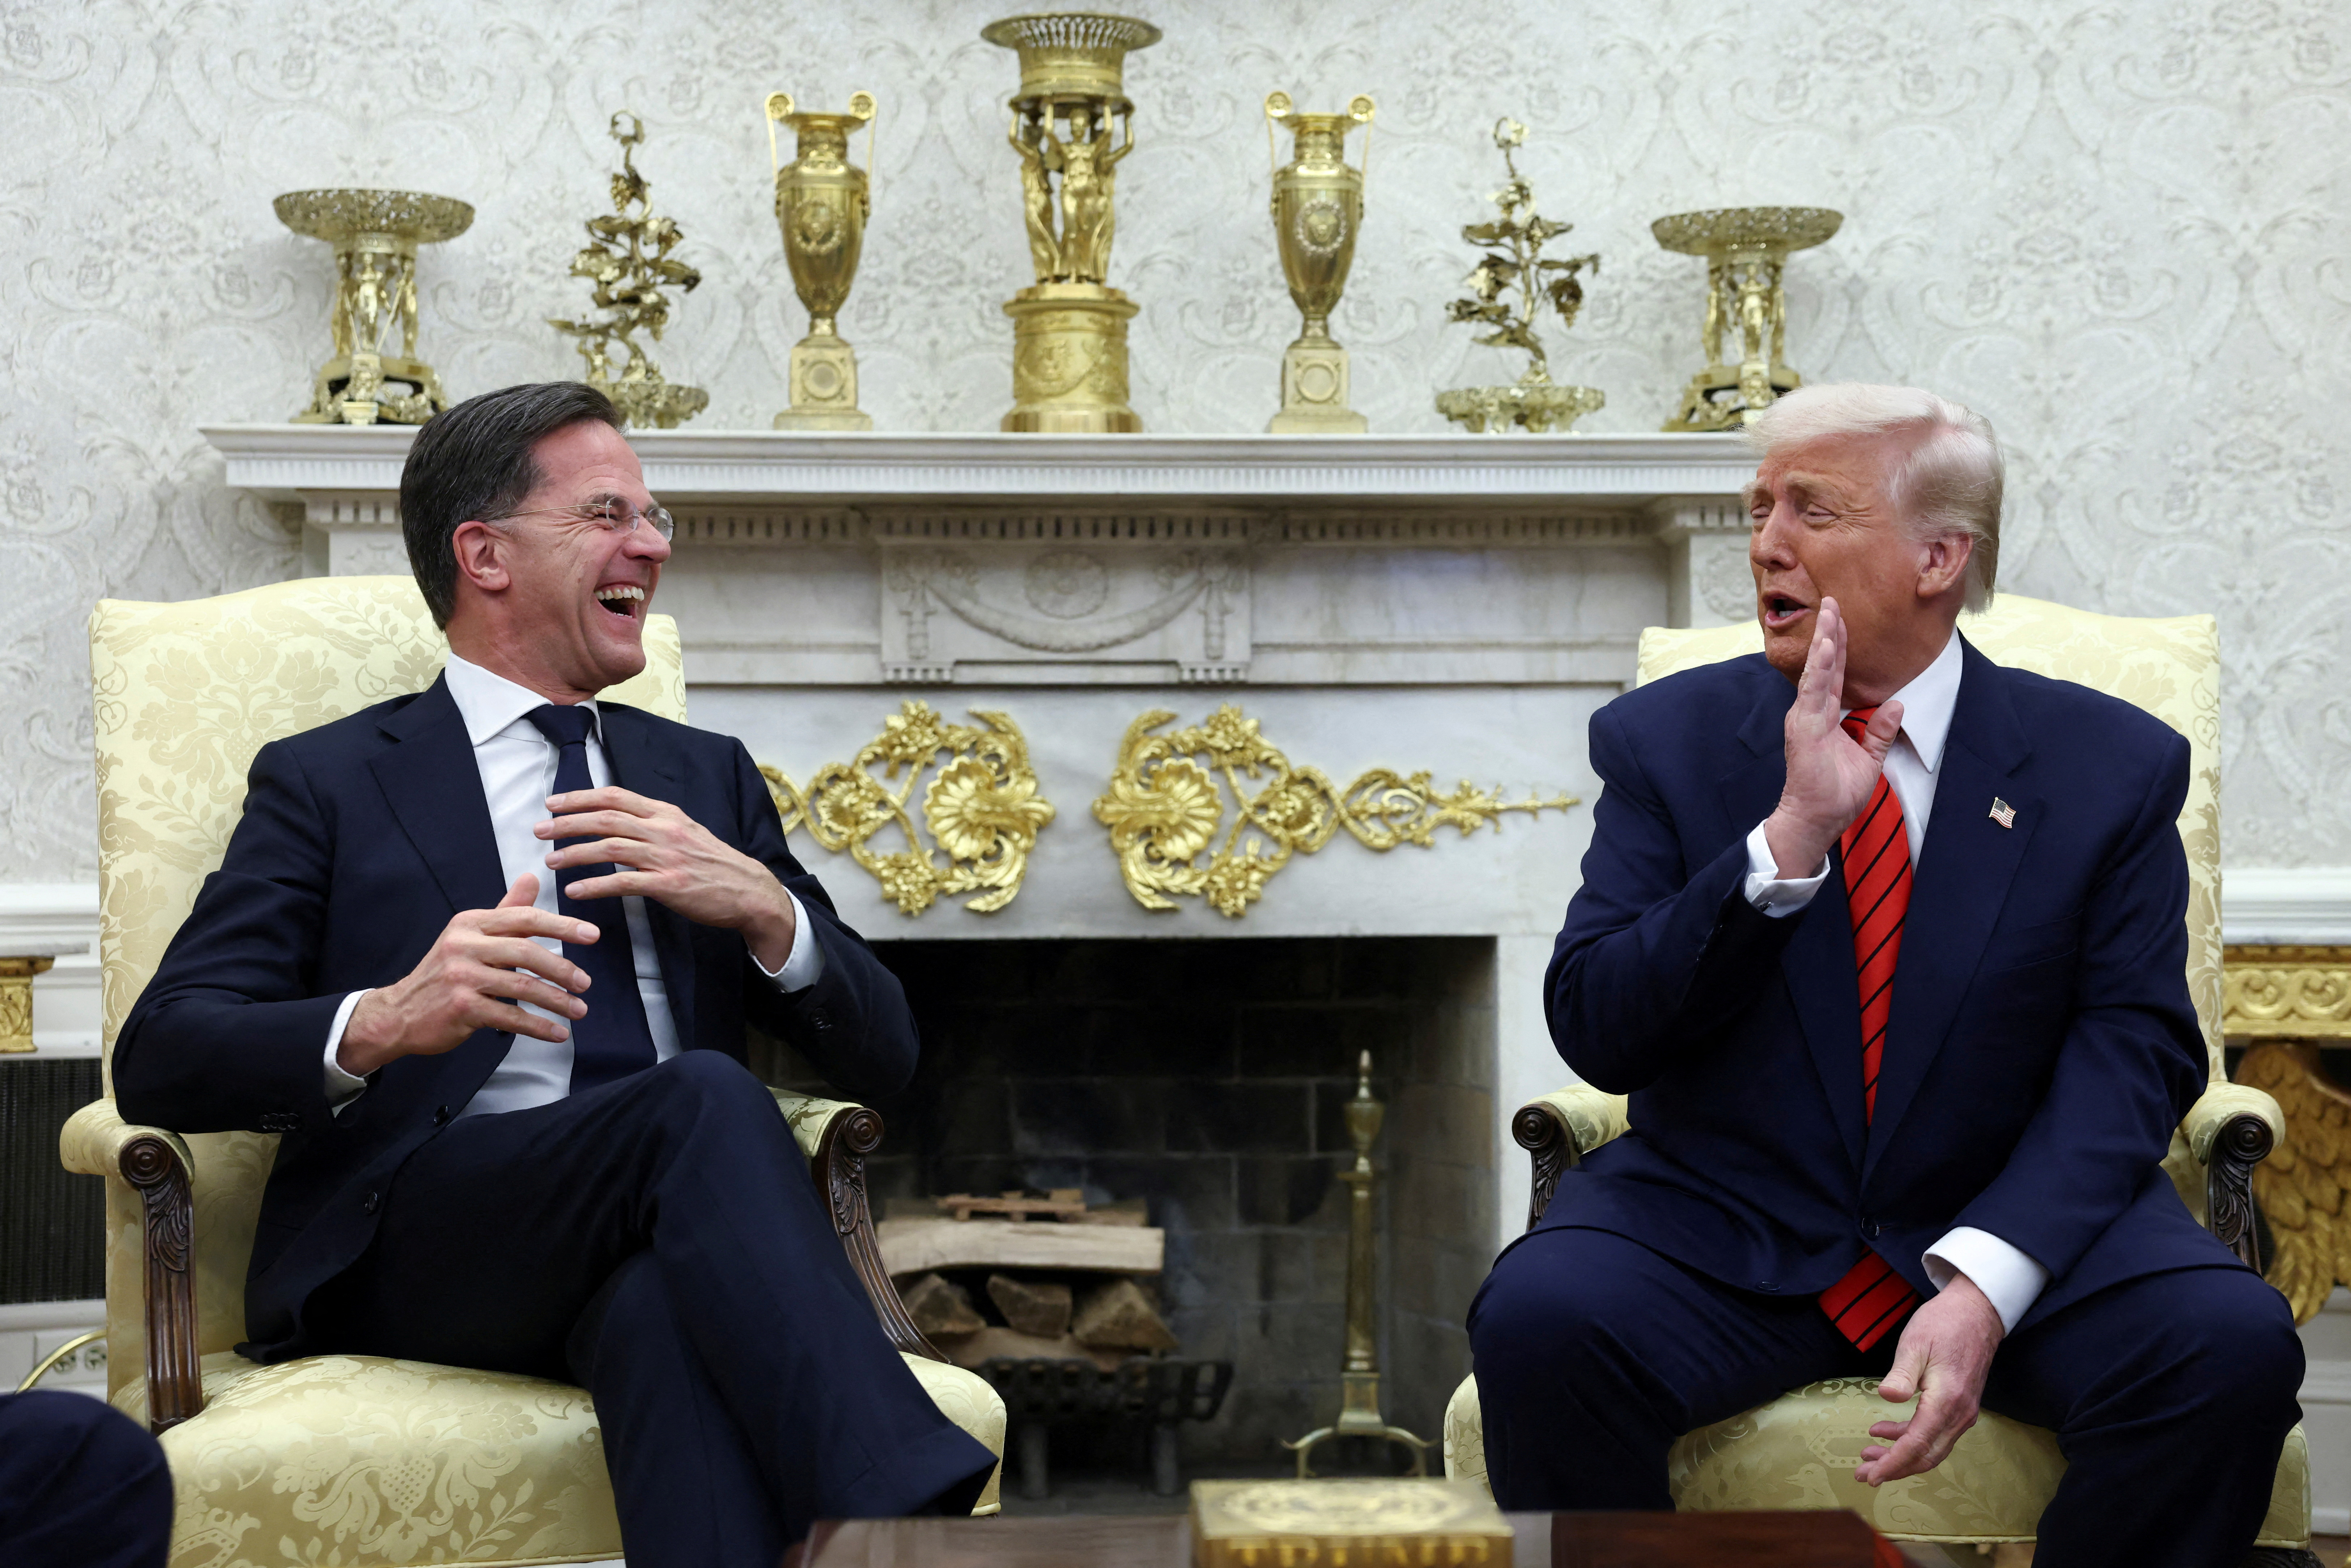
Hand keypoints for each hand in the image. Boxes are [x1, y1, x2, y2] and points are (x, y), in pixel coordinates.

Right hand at [338, 875, 593, 1076]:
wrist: (398, 1012)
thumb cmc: (444, 973)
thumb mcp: (471, 935)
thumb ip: (506, 910)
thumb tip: (533, 877)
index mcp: (471, 923)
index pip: (524, 918)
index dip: (562, 925)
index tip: (592, 935)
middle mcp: (464, 946)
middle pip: (526, 951)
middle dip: (562, 968)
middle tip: (586, 983)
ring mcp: (461, 977)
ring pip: (522, 986)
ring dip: (557, 1000)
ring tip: (579, 1010)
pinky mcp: (461, 1008)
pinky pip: (510, 1017)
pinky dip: (538, 1026)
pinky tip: (558, 1032)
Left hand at [537, 786, 796, 969]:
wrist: (749, 890)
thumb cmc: (714, 864)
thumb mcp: (686, 832)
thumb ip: (654, 824)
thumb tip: (619, 819)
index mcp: (666, 814)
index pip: (615, 797)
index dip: (580, 798)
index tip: (552, 803)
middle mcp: (664, 830)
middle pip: (606, 818)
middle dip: (567, 823)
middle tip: (539, 831)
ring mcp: (667, 857)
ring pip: (610, 848)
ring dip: (575, 854)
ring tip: (550, 862)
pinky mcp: (669, 885)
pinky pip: (624, 883)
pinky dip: (596, 886)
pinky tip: (576, 891)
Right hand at [1763, 596, 1903, 878]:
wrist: (1816, 820)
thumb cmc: (1836, 794)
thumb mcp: (1868, 758)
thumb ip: (1879, 731)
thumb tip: (1897, 704)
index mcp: (1826, 717)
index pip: (1834, 674)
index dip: (1838, 647)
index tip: (1841, 619)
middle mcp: (1813, 712)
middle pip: (1824, 665)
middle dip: (1829, 631)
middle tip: (1833, 600)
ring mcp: (1807, 718)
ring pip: (1818, 671)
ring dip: (1824, 640)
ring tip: (1830, 612)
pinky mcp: (1805, 727)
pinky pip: (1814, 691)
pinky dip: (1820, 667)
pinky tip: (1825, 646)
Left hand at [1855, 1273, 2003, 1485]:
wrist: (1977, 1312)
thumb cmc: (1944, 1324)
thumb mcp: (1915, 1343)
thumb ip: (1902, 1374)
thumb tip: (1887, 1396)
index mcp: (1947, 1402)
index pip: (1917, 1444)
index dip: (1894, 1463)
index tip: (1872, 1476)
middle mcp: (1959, 1415)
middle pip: (1926, 1455)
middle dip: (1894, 1468)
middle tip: (1863, 1474)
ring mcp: (1962, 1413)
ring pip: (1931, 1448)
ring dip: (1900, 1455)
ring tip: (1868, 1453)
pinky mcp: (1959, 1406)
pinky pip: (1934, 1433)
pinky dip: (1909, 1437)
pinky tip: (1883, 1430)